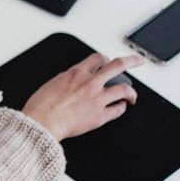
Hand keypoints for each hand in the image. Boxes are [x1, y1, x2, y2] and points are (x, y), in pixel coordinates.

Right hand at [22, 53, 141, 140]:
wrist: (42, 122)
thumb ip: (68, 78)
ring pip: (124, 89)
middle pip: (118, 65)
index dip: (105, 59)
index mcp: (77, 73)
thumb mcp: (53, 82)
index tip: (108, 61)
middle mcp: (91, 83)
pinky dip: (121, 108)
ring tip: (132, 95)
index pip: (98, 58)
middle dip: (132, 62)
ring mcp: (98, 99)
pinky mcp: (100, 116)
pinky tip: (120, 108)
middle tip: (137, 62)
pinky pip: (117, 110)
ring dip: (131, 92)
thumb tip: (75, 79)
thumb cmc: (42, 105)